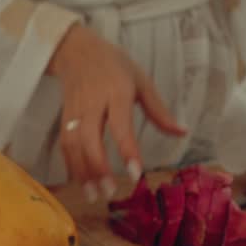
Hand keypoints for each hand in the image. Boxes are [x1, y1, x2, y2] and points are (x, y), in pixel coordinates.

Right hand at [48, 23, 186, 201]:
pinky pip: (65, 145)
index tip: (136, 173)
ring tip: (94, 195)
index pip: (120, 125)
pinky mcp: (64, 118)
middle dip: (98, 168)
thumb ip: (159, 110)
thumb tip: (181, 132)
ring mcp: (75, 111)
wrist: (76, 51)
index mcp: (116, 92)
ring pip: (74, 145)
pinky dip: (71, 166)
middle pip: (90, 140)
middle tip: (110, 192)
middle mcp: (92, 103)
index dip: (127, 150)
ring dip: (82, 172)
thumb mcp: (141, 81)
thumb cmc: (114, 66)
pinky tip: (81, 182)